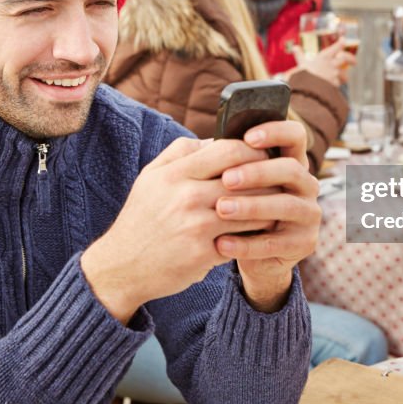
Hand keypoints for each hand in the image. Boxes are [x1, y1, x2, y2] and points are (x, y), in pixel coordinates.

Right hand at [81, 136, 273, 322]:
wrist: (122, 266)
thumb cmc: (143, 215)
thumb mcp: (151, 176)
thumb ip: (182, 152)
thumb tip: (216, 137)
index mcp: (175, 173)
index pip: (229, 150)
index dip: (254, 150)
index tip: (265, 154)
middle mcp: (186, 197)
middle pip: (246, 179)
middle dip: (268, 178)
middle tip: (280, 179)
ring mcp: (196, 226)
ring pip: (251, 209)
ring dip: (268, 207)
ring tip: (276, 203)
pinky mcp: (204, 254)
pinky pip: (243, 238)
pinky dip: (256, 233)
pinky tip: (262, 230)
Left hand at [212, 120, 320, 311]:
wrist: (250, 252)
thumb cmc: (240, 208)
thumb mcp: (236, 184)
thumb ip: (229, 164)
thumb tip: (208, 145)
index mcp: (292, 161)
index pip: (295, 135)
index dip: (276, 131)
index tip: (248, 137)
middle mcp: (306, 184)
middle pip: (291, 169)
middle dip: (257, 172)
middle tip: (226, 179)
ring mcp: (309, 214)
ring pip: (286, 205)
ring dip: (252, 206)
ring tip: (221, 209)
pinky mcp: (305, 243)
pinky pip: (276, 243)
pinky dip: (246, 244)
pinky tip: (221, 243)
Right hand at [290, 38, 353, 85]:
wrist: (309, 88)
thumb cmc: (304, 74)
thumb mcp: (301, 63)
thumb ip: (299, 55)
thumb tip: (295, 47)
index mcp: (325, 57)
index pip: (337, 47)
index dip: (341, 43)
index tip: (344, 40)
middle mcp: (332, 64)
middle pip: (346, 59)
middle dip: (351, 59)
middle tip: (354, 62)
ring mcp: (335, 75)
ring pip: (344, 74)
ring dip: (344, 76)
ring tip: (344, 78)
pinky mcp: (334, 85)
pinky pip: (337, 85)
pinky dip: (336, 85)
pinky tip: (333, 88)